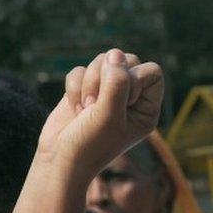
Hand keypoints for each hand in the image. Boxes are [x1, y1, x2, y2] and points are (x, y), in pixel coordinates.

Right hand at [35, 49, 163, 180]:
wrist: (60, 158)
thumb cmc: (91, 143)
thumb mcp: (109, 114)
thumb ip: (117, 83)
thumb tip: (116, 53)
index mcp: (147, 107)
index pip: (152, 71)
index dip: (135, 78)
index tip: (122, 101)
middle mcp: (131, 98)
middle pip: (127, 60)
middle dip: (106, 78)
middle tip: (97, 103)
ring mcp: (107, 93)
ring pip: (102, 61)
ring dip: (89, 83)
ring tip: (86, 109)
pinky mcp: (85, 90)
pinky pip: (81, 69)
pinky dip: (74, 87)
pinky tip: (75, 109)